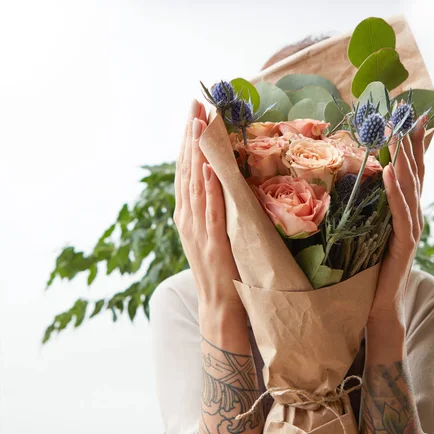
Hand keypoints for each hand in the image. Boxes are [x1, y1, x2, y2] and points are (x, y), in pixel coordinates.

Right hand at [174, 99, 246, 349]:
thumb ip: (211, 211)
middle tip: (193, 104)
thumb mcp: (213, 235)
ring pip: (194, 185)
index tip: (194, 113)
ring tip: (198, 124)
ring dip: (196, 153)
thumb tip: (219, 184)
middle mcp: (188, 218)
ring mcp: (198, 230)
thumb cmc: (222, 270)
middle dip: (190, 136)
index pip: (186, 171)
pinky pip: (210, 211)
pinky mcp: (212, 242)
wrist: (219, 304)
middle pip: (186, 170)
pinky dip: (207, 188)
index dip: (189, 142)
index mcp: (188, 215)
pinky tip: (208, 167)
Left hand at [368, 117, 426, 344]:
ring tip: (398, 129)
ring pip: (411, 185)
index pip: (414, 169)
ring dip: (404, 156)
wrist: (381, 303)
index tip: (415, 113)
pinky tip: (393, 169)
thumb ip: (375, 209)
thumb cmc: (374, 268)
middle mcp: (415, 214)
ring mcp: (413, 227)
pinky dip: (397, 189)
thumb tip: (365, 187)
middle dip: (411, 138)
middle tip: (408, 107)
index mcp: (407, 209)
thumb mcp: (374, 231)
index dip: (415, 142)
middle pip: (416, 170)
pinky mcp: (405, 242)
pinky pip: (401, 211)